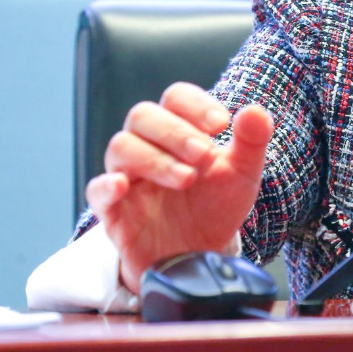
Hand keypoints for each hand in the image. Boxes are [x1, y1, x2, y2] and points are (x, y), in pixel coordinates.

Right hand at [84, 82, 273, 294]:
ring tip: (188, 179)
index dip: (195, 104)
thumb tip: (256, 111)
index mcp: (180, 130)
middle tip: (204, 156)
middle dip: (176, 132)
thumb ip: (252, 141)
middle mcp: (149, 146)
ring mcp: (128, 176)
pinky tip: (125, 187)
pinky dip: (107, 185)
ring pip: (121, 146)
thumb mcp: (243, 174)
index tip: (221, 124)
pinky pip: (96, 190)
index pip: (176, 97)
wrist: (200, 254)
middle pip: (143, 115)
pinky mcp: (113, 210)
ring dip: (155, 159)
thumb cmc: (216, 205)